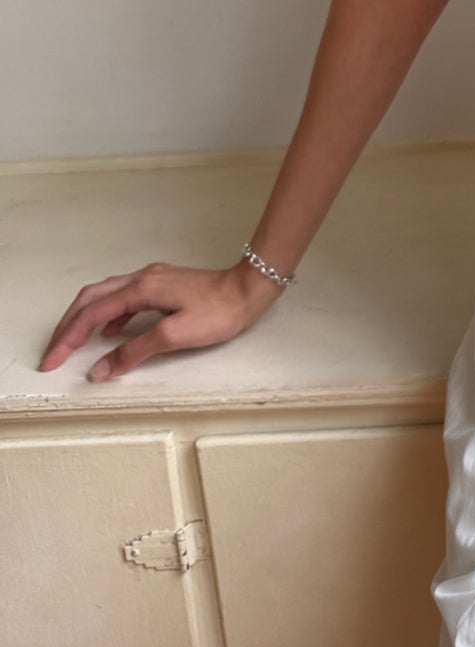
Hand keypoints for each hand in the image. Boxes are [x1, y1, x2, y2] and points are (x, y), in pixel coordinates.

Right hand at [38, 259, 285, 382]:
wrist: (250, 290)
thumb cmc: (219, 312)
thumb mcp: (175, 336)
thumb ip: (135, 351)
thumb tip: (102, 369)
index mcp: (141, 288)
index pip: (91, 314)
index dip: (67, 338)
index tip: (52, 361)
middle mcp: (142, 277)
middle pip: (90, 298)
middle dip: (67, 325)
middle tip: (54, 352)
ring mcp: (153, 278)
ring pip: (105, 294)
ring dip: (84, 318)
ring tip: (73, 343)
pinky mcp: (163, 284)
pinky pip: (123, 296)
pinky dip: (108, 313)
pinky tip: (111, 330)